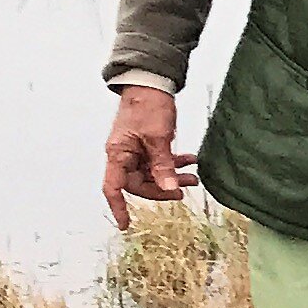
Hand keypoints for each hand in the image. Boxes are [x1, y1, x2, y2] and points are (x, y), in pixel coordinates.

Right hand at [102, 85, 195, 226]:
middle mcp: (123, 154)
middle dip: (162, 188)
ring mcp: (135, 150)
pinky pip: (158, 161)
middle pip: (138, 184)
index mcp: (118, 154)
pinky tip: (190, 160)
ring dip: (171, 176)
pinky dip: (173, 163)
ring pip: (151, 174)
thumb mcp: (158, 138)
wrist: (151, 82)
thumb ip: (163, 165)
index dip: (118, 207)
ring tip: (194, 177)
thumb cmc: (148, 106)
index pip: (113, 188)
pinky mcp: (146, 144)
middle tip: (185, 189)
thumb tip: (168, 189)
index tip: (125, 224)